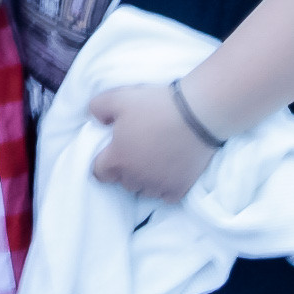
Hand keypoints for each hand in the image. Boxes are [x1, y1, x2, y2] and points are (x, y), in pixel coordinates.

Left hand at [90, 84, 215, 202]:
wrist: (197, 115)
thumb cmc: (155, 105)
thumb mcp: (117, 97)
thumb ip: (97, 108)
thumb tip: (96, 120)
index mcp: (118, 159)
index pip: (99, 173)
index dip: (102, 163)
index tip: (111, 153)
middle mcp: (137, 177)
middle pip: (123, 182)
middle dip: (125, 170)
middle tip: (134, 152)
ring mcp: (159, 185)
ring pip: (144, 191)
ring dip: (144, 180)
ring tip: (152, 162)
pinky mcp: (181, 188)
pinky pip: (166, 196)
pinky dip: (164, 188)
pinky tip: (168, 172)